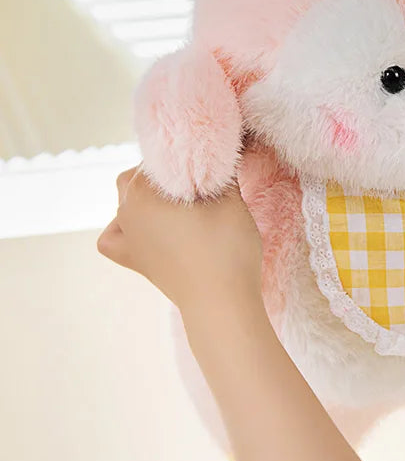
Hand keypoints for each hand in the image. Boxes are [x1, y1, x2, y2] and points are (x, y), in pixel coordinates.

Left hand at [97, 167, 262, 315]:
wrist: (222, 302)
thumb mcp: (232, 200)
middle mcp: (126, 211)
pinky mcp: (135, 261)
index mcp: (142, 190)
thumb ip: (221, 172)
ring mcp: (128, 238)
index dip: (183, 157)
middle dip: (165, 177)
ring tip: (180, 206)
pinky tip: (147, 229)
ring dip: (148, 198)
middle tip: (197, 185)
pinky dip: (125, 229)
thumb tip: (218, 158)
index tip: (204, 165)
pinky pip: (116, 236)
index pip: (158, 158)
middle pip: (139, 177)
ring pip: (126, 202)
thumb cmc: (226, 249)